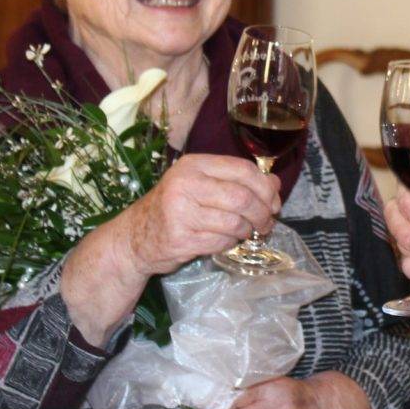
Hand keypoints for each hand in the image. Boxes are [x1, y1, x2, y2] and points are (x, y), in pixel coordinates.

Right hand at [119, 154, 279, 276]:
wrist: (135, 236)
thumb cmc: (175, 207)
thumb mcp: (202, 184)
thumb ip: (237, 180)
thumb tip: (274, 183)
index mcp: (194, 165)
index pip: (243, 170)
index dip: (265, 187)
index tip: (274, 201)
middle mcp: (185, 184)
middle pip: (242, 198)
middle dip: (262, 213)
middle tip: (266, 222)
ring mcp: (181, 212)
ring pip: (234, 222)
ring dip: (247, 230)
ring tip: (246, 232)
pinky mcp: (181, 239)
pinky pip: (221, 241)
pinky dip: (230, 243)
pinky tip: (226, 240)